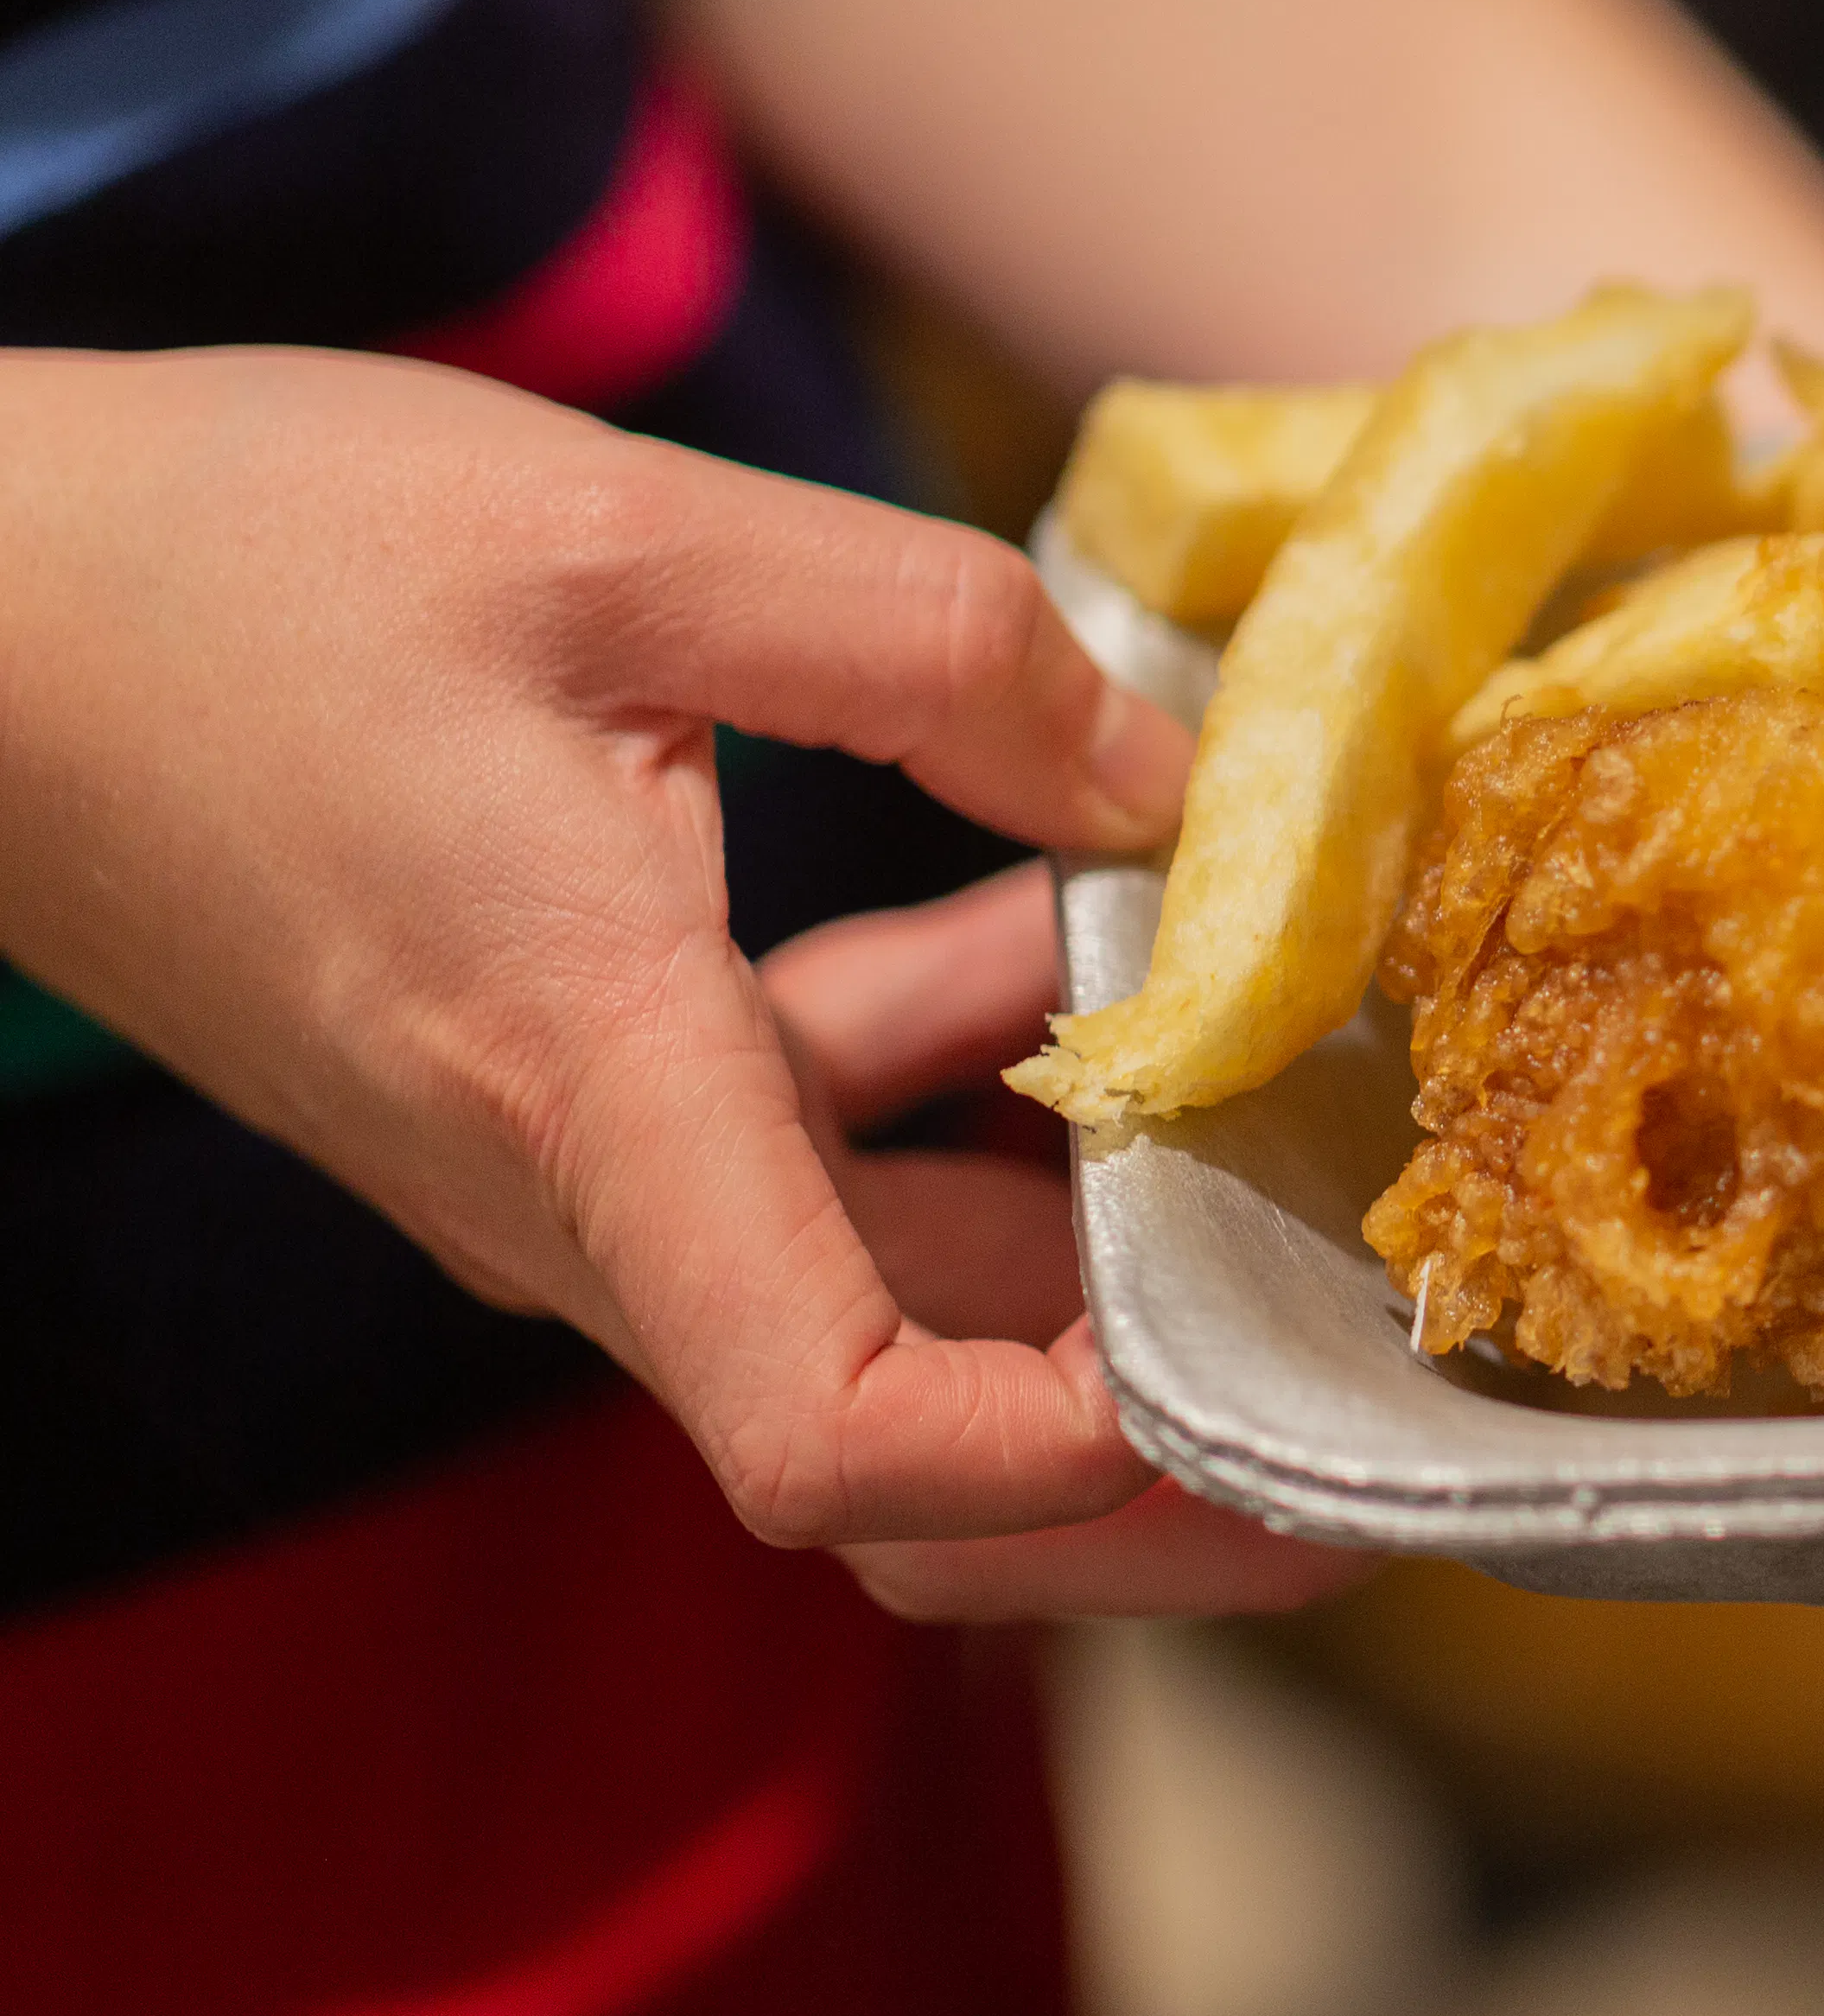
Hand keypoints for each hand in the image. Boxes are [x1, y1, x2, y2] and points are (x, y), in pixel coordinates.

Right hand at [0, 346, 1353, 1617]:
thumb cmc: (239, 563)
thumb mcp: (624, 537)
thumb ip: (935, 643)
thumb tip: (1171, 768)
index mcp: (589, 1097)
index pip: (836, 1432)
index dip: (1068, 1477)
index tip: (1274, 1414)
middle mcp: (576, 1195)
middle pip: (908, 1445)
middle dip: (1156, 1455)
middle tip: (1393, 1408)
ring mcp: (564, 1168)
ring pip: (882, 1297)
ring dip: (1087, 1243)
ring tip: (1319, 1142)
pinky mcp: (556, 1100)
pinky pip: (807, 1166)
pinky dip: (962, 1096)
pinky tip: (1078, 935)